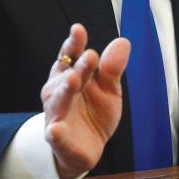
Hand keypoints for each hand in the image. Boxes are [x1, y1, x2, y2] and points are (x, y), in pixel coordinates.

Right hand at [41, 23, 129, 178]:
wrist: (86, 149)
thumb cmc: (94, 113)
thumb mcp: (109, 89)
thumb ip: (112, 68)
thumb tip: (123, 42)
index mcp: (70, 75)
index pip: (70, 56)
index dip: (74, 43)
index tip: (78, 29)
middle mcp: (59, 92)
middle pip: (67, 75)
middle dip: (78, 66)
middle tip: (91, 55)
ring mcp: (57, 115)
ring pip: (59, 101)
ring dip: (64, 90)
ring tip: (72, 80)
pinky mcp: (58, 139)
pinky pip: (55, 135)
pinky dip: (55, 132)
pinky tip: (55, 129)